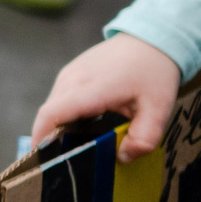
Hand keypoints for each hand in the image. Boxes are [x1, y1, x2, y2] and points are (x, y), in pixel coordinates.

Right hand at [31, 33, 182, 162]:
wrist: (150, 39)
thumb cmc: (154, 73)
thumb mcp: (159, 110)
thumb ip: (143, 138)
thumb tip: (122, 158)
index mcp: (92, 88)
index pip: (52, 114)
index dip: (42, 137)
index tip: (42, 159)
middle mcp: (72, 79)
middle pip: (49, 114)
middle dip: (50, 138)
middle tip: (65, 162)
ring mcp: (69, 73)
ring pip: (53, 106)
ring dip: (57, 126)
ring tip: (74, 146)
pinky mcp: (71, 72)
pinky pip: (59, 98)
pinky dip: (63, 115)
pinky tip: (81, 127)